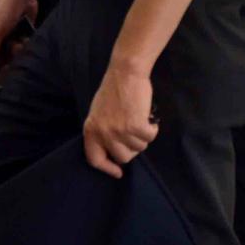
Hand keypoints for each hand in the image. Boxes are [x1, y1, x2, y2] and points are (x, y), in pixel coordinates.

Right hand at [0, 0, 40, 95]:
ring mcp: (3, 43)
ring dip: (14, 59)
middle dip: (1, 70)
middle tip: (10, 64)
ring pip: (7, 63)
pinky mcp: (16, 39)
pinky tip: (25, 40)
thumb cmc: (3, 6)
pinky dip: (22, 50)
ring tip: (19, 45)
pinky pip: (19, 54)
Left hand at [82, 62, 158, 176]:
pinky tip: (149, 118)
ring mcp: (120, 131)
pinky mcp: (136, 125)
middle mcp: (104, 133)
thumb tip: (112, 149)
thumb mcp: (98, 113)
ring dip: (143, 136)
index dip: (107, 168)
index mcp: (91, 130)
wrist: (126, 72)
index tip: (118, 172)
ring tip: (141, 120)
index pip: (95, 159)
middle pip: (123, 157)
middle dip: (132, 149)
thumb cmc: (113, 90)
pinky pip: (150, 137)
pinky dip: (153, 128)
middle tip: (135, 135)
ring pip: (139, 147)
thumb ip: (102, 131)